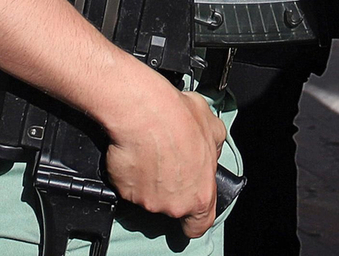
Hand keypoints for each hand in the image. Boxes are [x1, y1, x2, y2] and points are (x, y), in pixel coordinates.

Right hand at [103, 85, 226, 237]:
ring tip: (149, 152)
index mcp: (201, 194)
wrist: (142, 111)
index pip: (199, 225)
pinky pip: (127, 186)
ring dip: (149, 180)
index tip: (189, 212)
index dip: (193, 220)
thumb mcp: (213, 128)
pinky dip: (130, 173)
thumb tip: (212, 150)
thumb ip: (214, 148)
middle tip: (166, 162)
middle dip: (169, 189)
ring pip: (148, 196)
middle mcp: (174, 205)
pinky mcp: (124, 191)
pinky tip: (134, 152)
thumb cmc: (179, 117)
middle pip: (172, 206)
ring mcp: (147, 201)